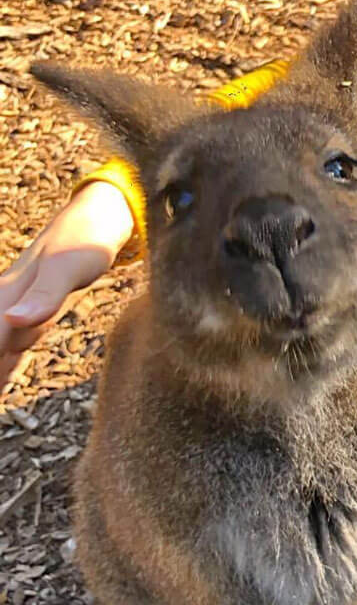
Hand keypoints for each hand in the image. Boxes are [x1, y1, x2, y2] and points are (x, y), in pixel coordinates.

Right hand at [1, 181, 133, 388]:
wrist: (99, 217)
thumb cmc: (86, 239)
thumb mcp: (69, 265)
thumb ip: (45, 294)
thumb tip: (13, 321)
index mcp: (9, 297)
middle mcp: (7, 304)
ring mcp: (19, 309)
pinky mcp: (35, 314)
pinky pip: (12, 350)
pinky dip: (4, 369)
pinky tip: (1, 387)